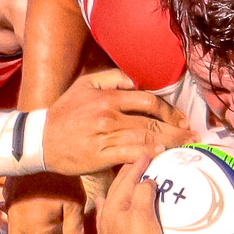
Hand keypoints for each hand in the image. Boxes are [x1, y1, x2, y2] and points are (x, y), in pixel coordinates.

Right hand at [44, 70, 193, 176]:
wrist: (40, 139)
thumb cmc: (65, 112)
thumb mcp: (85, 85)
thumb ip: (112, 78)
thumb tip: (136, 81)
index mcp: (108, 96)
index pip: (148, 101)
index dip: (170, 110)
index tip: (183, 119)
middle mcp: (109, 115)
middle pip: (151, 121)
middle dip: (176, 129)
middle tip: (193, 135)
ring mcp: (105, 136)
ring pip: (144, 138)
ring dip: (169, 142)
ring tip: (186, 146)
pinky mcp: (100, 156)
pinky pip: (129, 154)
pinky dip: (148, 154)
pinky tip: (162, 154)